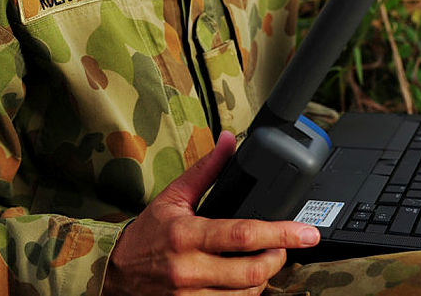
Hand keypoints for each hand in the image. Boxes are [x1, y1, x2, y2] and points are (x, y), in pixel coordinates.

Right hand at [103, 130, 320, 294]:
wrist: (112, 274)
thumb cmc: (146, 234)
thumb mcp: (173, 198)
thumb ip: (206, 170)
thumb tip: (229, 141)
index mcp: (187, 235)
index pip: (243, 235)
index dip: (281, 234)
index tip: (307, 233)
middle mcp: (189, 269)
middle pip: (252, 271)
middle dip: (278, 258)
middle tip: (285, 247)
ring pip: (246, 295)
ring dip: (263, 279)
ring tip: (265, 262)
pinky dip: (245, 295)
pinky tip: (245, 281)